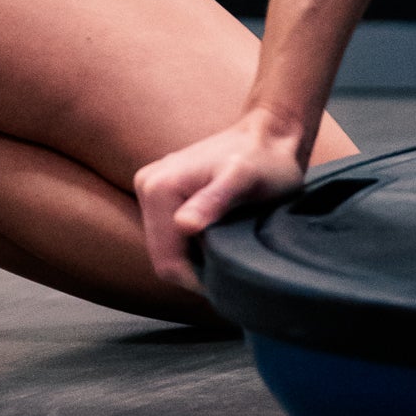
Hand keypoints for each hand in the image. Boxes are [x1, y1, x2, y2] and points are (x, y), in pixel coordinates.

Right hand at [135, 110, 326, 288]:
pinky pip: (170, 235)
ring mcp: (151, 187)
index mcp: (158, 187)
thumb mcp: (244, 180)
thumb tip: (183, 225)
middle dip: (195, 269)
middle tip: (232, 262)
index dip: (198, 279)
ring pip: (166, 249)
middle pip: (163, 257)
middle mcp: (146, 184)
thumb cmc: (265, 161)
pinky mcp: (162, 193)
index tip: (229, 277)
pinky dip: (192, 245)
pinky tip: (218, 237)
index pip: (166, 262)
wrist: (269, 135)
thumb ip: (214, 200)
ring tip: (228, 247)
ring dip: (194, 258)